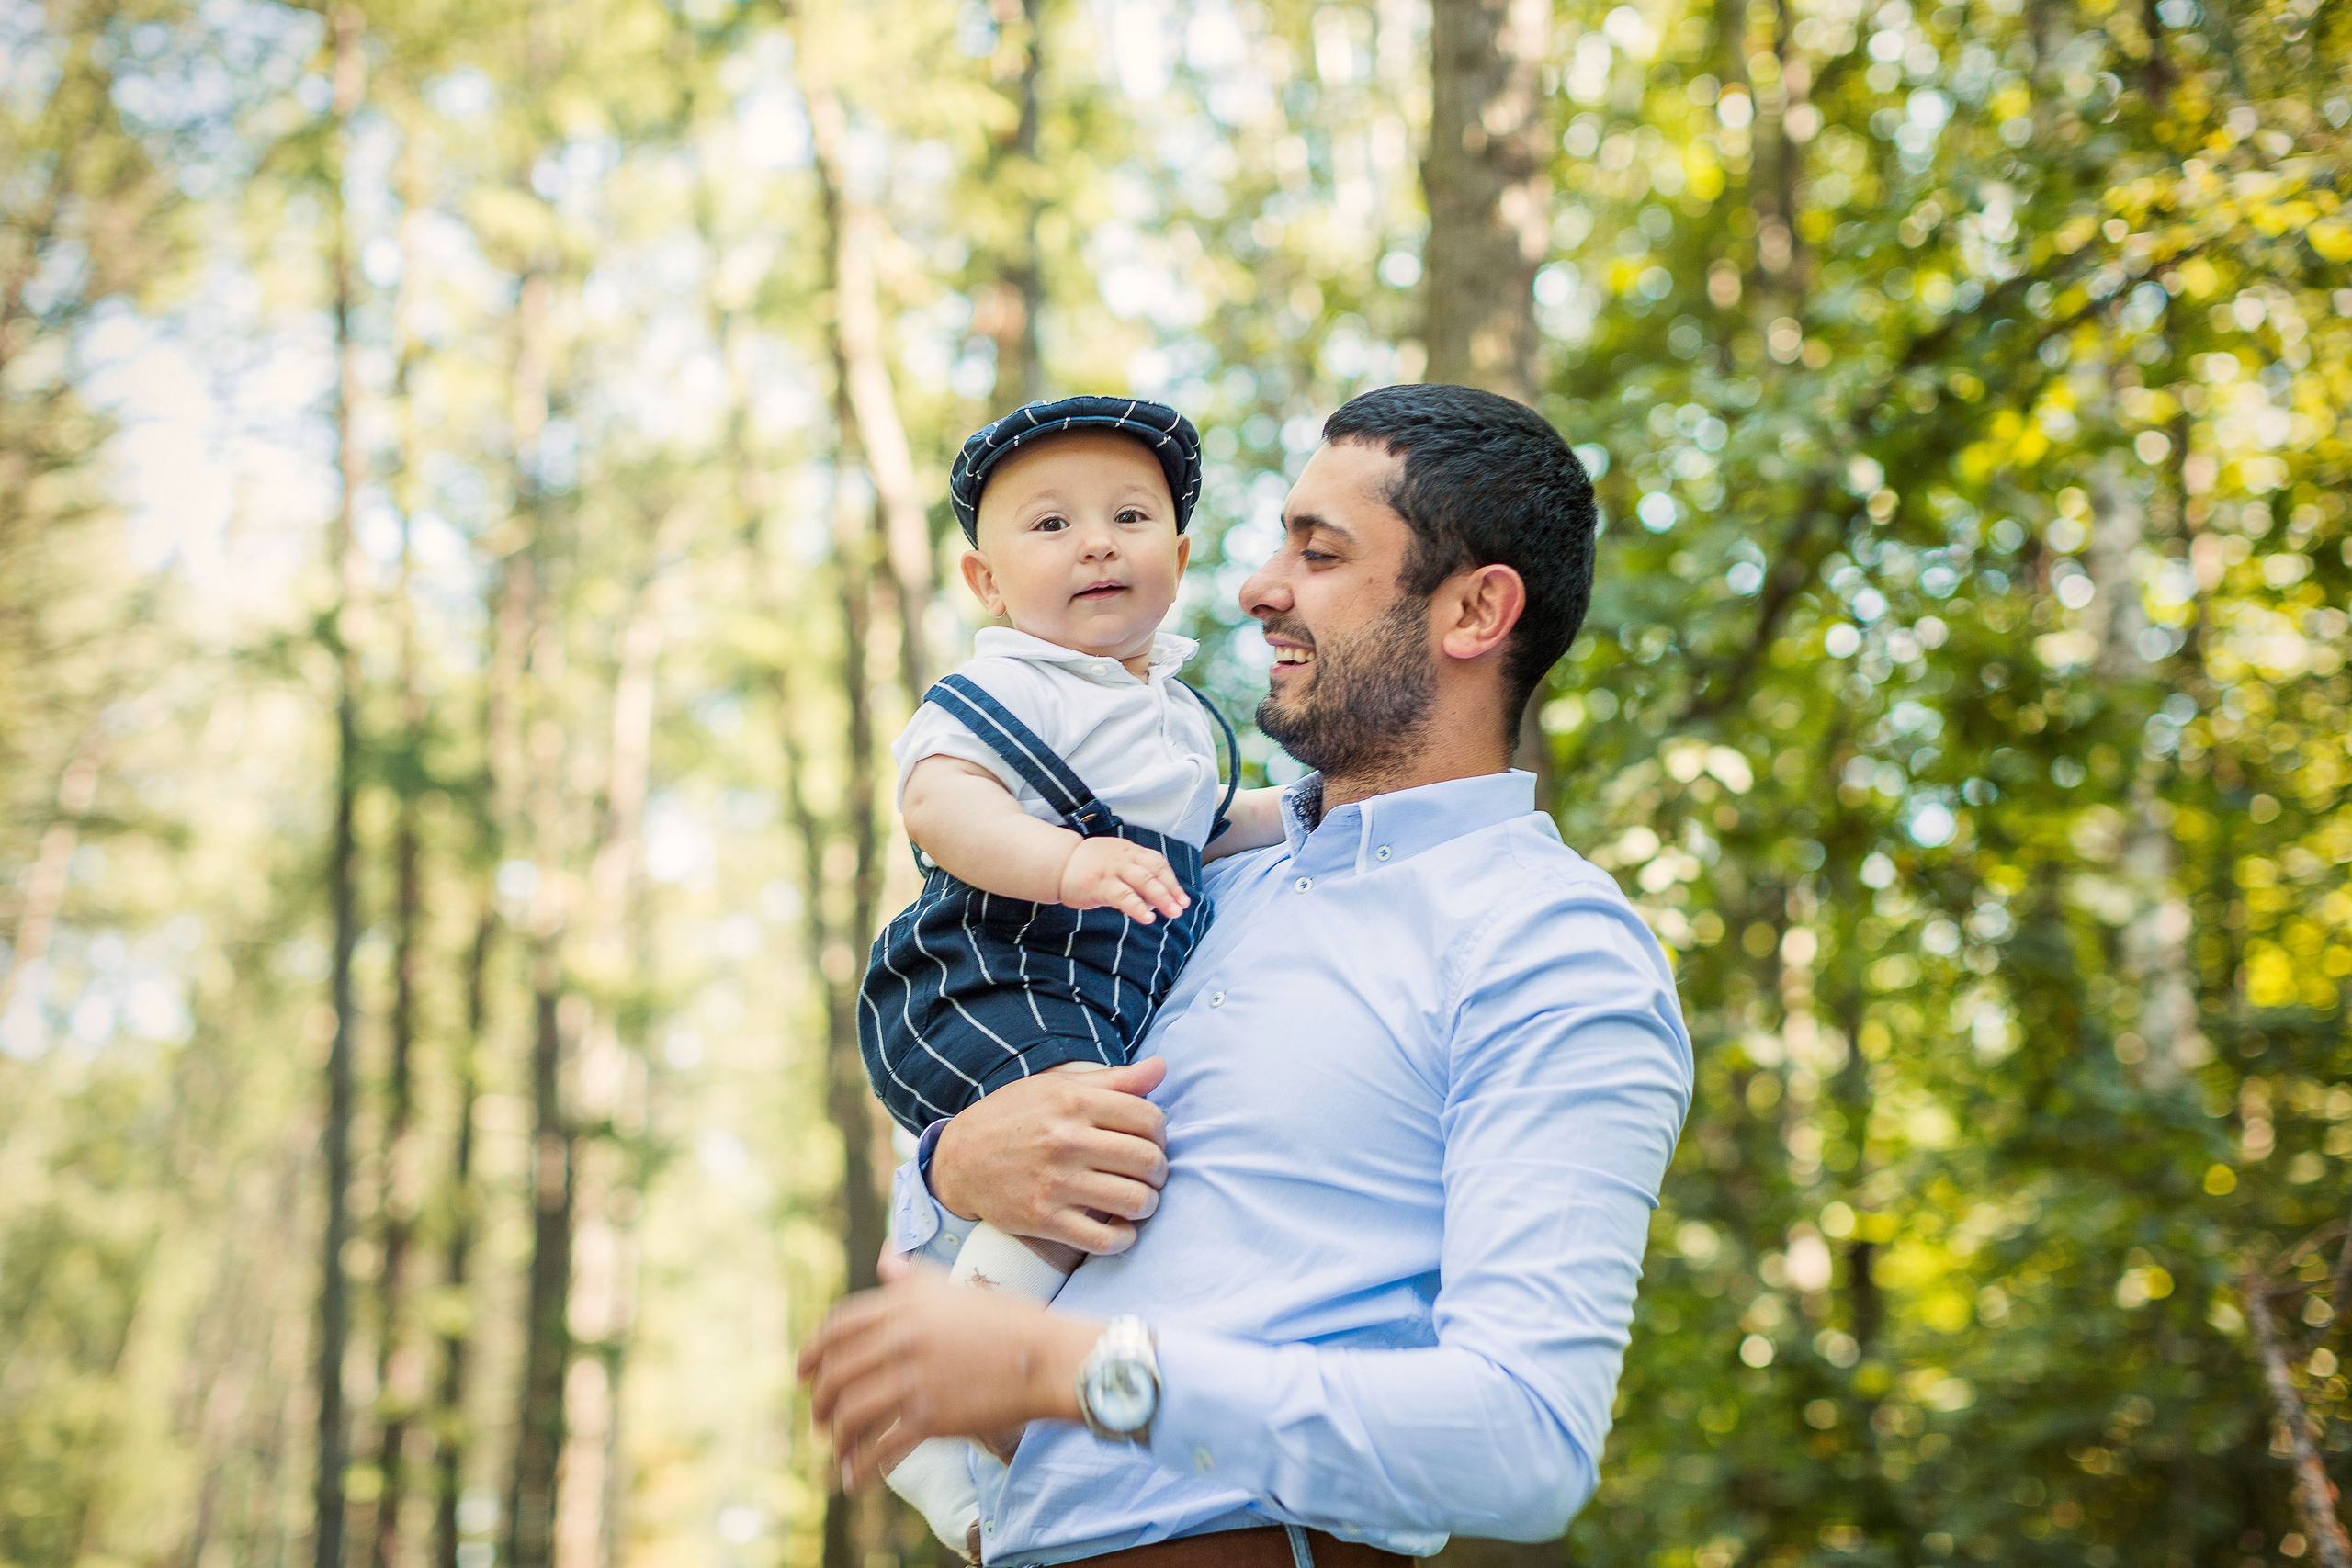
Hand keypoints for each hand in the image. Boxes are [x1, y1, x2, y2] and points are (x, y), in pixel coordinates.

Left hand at [799, 1270, 1099, 1488]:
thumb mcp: (955, 1286)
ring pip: (851, 1412)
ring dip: (836, 1438)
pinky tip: (857, 1480)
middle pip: (836, 1372)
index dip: (811, 1352)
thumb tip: (884, 1257)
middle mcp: (902, 1337)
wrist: (1047, 1357)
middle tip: (818, 1419)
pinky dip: (862, 1468)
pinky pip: (880, 1447)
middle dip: (819, 1401)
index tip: (802, 1373)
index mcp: (904, 1304)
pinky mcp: (930, 1416)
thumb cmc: (1007, 1320)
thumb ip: (912, 1276)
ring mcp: (914, 1378)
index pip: (838, 1327)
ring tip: (838, 1452)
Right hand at [932, 1057, 1168, 1252]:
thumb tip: (1162, 1066)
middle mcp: (1066, 1140)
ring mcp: (1055, 1183)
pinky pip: (1105, 1240)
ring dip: (1146, 1204)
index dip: (1160, 1133)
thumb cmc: (1013, 1117)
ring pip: (1135, 1201)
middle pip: (1149, 1160)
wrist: (957, 1160)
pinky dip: (1124, 1238)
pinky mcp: (1044, 1220)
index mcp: (1074, 1102)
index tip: (1150, 1141)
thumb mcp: (1057, 1087)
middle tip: (1148, 1174)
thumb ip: (1114, 1080)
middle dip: (1158, 1171)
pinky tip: (1120, 1228)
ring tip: (1136, 1200)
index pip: (1149, 1118)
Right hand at [1057, 837, 1188, 921]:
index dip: (1172, 880)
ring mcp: (1112, 870)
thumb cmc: (1088, 865)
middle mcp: (1124, 857)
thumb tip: (1154, 899)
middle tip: (1182, 907)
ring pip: (1143, 882)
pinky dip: (1138, 908)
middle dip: (1171, 890)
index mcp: (1129, 850)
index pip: (1157, 862)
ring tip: (1172, 913)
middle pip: (1154, 872)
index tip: (1182, 897)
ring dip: (1161, 898)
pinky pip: (1124, 897)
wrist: (1058, 863)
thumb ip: (1135, 874)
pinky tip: (1148, 918)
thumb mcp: (1115, 861)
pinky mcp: (1100, 885)